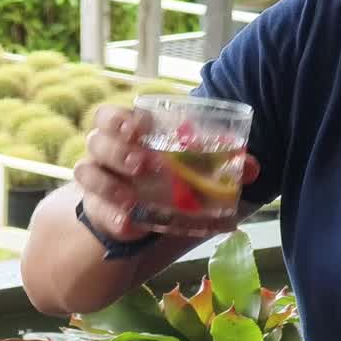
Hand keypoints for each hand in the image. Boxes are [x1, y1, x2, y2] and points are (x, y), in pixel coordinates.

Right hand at [76, 105, 259, 242]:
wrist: (138, 211)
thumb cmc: (165, 177)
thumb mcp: (190, 168)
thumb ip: (220, 164)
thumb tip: (253, 167)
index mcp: (127, 133)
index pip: (111, 116)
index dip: (119, 119)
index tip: (138, 128)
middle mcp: (106, 152)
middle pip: (97, 140)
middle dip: (117, 150)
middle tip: (142, 163)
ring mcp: (98, 179)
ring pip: (87, 171)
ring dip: (109, 184)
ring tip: (130, 199)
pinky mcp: (96, 207)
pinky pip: (95, 208)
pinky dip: (111, 216)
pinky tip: (128, 224)